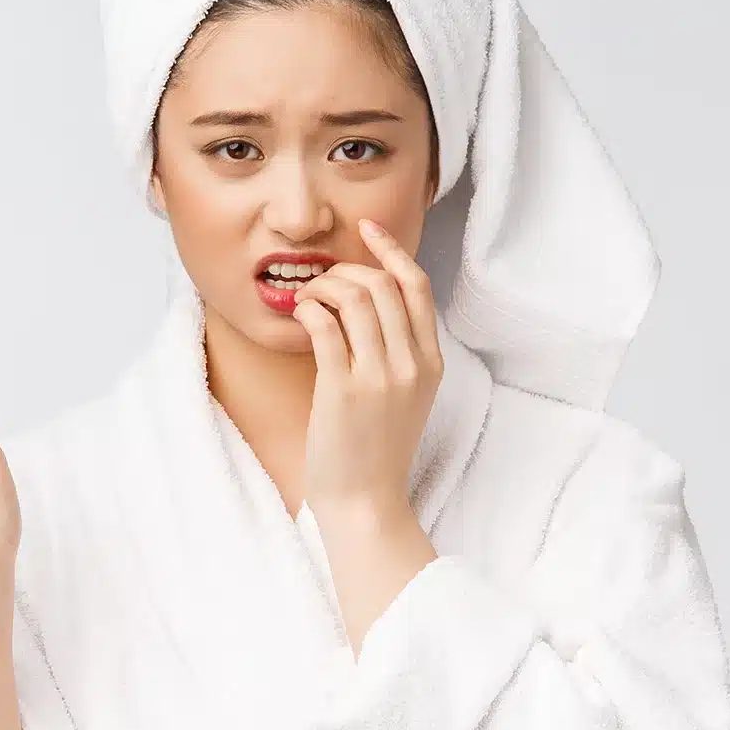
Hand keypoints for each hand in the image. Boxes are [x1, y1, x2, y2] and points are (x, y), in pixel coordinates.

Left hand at [290, 218, 443, 515]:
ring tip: (307, 299)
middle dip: (345, 270)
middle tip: (321, 283)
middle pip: (382, 285)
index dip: (391, 250)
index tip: (366, 229)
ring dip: (322, 286)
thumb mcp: (407, 394)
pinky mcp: (344, 391)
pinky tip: (298, 314)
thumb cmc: (376, 446)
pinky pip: (325, 326)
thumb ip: (400, 349)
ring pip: (354, 297)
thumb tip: (368, 297)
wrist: (365, 500)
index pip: (417, 286)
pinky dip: (308, 308)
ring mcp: (379, 377)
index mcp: (431, 362)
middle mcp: (411, 364)